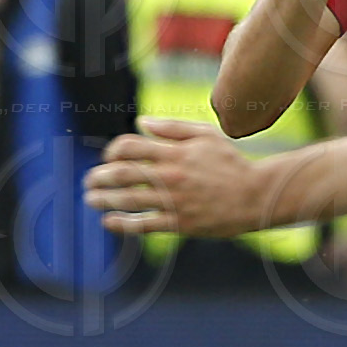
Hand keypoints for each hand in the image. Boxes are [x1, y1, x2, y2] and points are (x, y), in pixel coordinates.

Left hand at [84, 120, 266, 237]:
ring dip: (102, 199)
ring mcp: (173, 201)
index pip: (129, 147)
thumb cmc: (232, 164)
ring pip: (127, 199)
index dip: (112, 151)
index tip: (108, 158)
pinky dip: (122, 223)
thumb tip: (141, 122)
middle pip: (121, 173)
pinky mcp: (179, 223)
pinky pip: (143, 224)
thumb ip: (172, 128)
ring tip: (90, 199)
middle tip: (90, 181)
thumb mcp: (206, 136)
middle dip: (99, 176)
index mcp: (174, 152)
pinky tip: (108, 221)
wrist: (256, 196)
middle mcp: (170, 175)